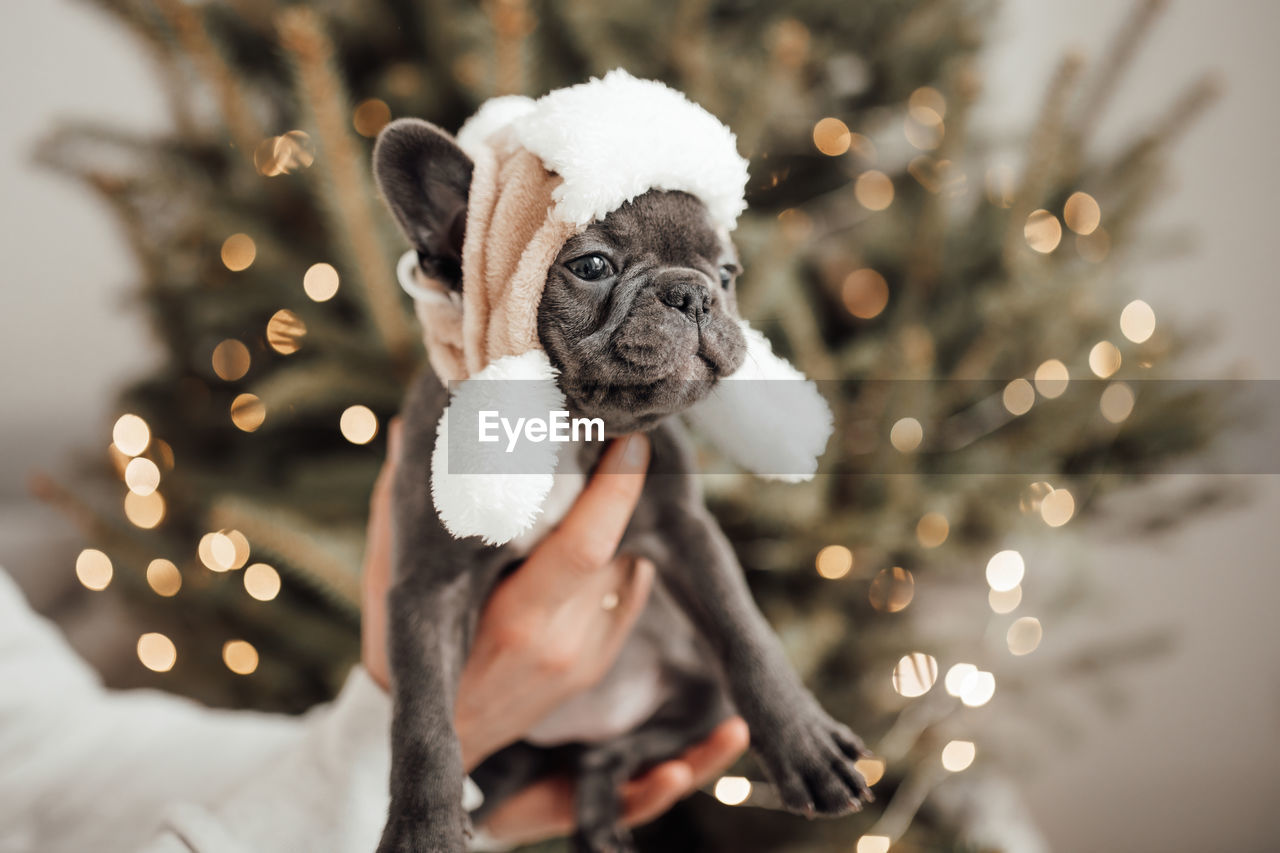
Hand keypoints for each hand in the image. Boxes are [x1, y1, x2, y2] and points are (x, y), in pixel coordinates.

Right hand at [360, 424, 747, 844]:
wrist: (434, 740)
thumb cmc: (403, 655)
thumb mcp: (390, 582)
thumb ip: (398, 505)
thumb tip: (406, 427)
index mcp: (516, 622)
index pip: (588, 546)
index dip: (617, 490)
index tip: (633, 441)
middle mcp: (563, 643)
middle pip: (618, 548)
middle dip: (624, 488)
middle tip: (620, 433)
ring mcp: (587, 658)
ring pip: (630, 568)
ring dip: (626, 520)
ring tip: (612, 470)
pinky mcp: (598, 663)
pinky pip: (628, 592)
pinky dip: (621, 554)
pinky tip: (605, 525)